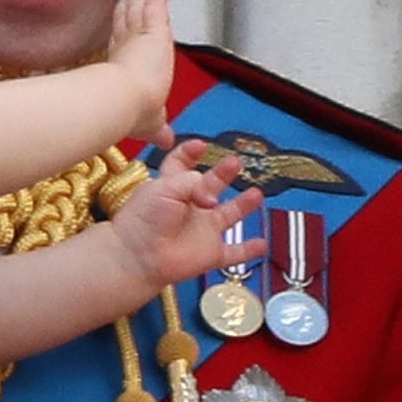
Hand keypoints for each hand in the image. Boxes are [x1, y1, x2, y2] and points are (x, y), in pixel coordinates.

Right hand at [107, 0, 176, 142]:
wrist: (123, 102)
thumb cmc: (129, 114)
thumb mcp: (149, 123)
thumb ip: (158, 128)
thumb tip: (166, 142)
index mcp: (123, 65)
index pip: (123, 39)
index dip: (124, 25)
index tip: (123, 12)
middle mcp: (127, 45)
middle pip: (128, 15)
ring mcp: (138, 33)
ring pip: (140, 3)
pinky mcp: (152, 27)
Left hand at [112, 140, 264, 292]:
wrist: (139, 256)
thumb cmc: (144, 220)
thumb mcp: (167, 187)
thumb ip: (194, 182)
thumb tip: (214, 198)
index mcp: (172, 187)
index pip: (181, 164)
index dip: (190, 152)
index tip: (201, 145)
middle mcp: (189, 207)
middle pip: (211, 184)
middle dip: (224, 172)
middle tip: (235, 162)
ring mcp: (202, 230)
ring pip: (229, 215)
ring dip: (244, 205)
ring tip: (257, 194)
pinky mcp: (211, 254)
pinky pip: (234, 253)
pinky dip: (249, 250)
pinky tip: (262, 243)